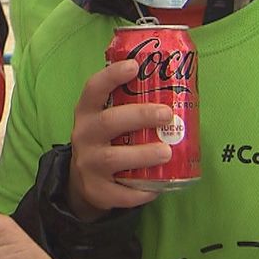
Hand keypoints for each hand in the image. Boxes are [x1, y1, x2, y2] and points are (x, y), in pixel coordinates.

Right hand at [67, 61, 170, 220]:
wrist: (82, 180)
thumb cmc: (106, 140)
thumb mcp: (105, 118)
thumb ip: (128, 105)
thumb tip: (176, 88)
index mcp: (87, 113)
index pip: (94, 89)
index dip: (112, 76)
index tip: (135, 66)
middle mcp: (84, 135)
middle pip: (108, 122)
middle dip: (140, 116)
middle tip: (167, 115)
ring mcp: (88, 164)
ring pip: (114, 158)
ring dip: (143, 154)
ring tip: (167, 151)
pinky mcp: (96, 190)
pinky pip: (120, 193)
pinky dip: (142, 191)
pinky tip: (158, 186)